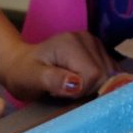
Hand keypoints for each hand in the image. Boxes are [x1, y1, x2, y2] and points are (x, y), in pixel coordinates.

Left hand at [0, 31, 115, 100]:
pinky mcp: (99, 50)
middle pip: (104, 74)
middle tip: (65, 91)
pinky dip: (99, 82)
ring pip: (110, 74)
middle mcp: (86, 38)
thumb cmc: (24, 74)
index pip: (93, 74)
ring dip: (94, 86)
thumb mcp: (32, 79)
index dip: (82, 91)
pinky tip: (82, 83)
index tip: (63, 93)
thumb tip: (76, 84)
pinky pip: (110, 72)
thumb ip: (53, 80)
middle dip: (89, 89)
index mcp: (71, 43)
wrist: (22, 64)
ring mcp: (94, 42)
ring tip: (72, 86)